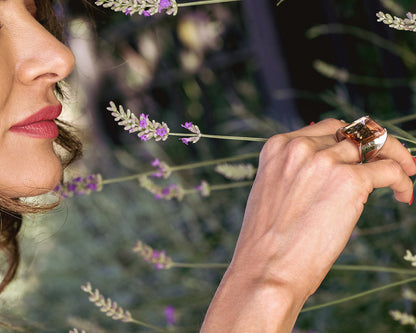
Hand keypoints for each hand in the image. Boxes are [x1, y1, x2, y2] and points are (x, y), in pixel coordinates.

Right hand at [201, 118, 415, 331]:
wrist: (266, 269)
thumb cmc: (267, 241)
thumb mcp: (273, 191)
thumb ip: (297, 171)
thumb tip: (332, 168)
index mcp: (278, 147)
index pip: (325, 129)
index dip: (348, 141)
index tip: (361, 154)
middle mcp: (300, 147)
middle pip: (352, 133)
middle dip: (373, 145)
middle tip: (389, 159)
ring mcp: (324, 162)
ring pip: (374, 146)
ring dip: (393, 161)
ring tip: (401, 179)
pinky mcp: (349, 181)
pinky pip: (389, 169)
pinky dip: (402, 180)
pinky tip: (403, 195)